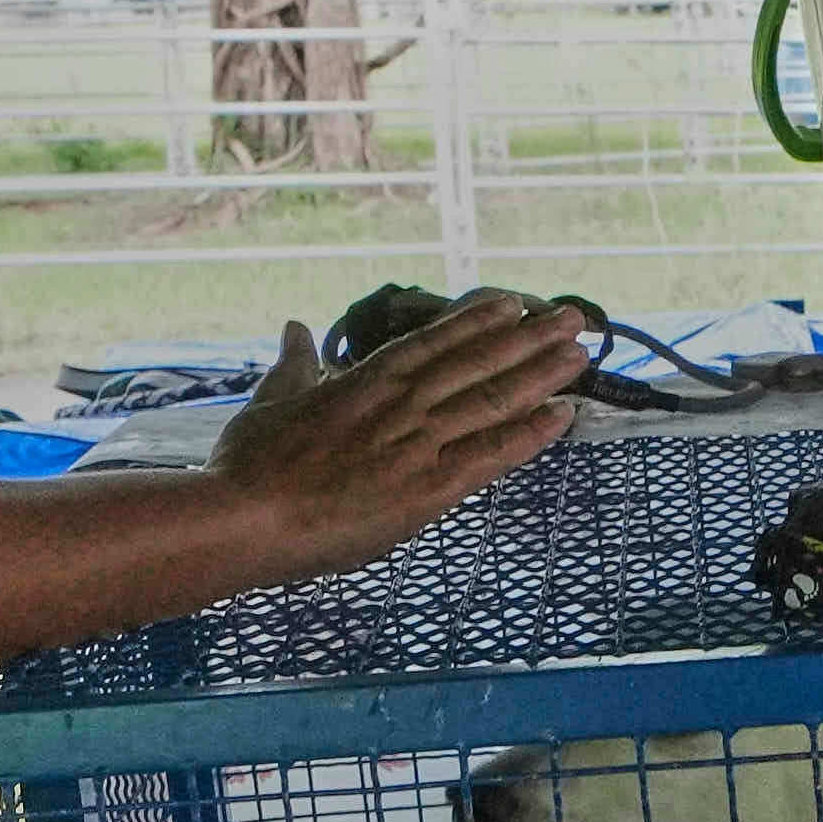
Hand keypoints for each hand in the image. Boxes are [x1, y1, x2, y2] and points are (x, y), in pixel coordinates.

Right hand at [220, 289, 599, 560]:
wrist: (243, 517)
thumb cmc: (247, 465)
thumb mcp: (270, 402)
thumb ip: (293, 365)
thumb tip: (295, 328)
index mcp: (363, 382)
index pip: (433, 342)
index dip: (478, 321)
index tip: (513, 304)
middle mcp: (400, 405)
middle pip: (477, 363)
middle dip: (528, 339)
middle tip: (573, 318)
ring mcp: (417, 445)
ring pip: (491, 400)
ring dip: (540, 374)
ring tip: (579, 352)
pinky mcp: (427, 490)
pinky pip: (491, 455)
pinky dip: (530, 433)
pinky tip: (563, 414)